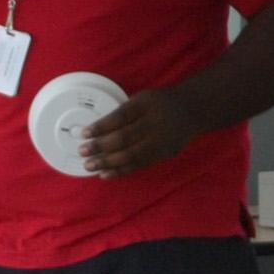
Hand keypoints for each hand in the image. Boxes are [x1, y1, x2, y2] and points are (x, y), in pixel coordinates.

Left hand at [78, 85, 200, 176]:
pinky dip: (120, 171)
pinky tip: (105, 174)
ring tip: (89, 166)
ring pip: (131, 155)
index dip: (101, 126)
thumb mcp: (143, 99)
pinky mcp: (162, 155)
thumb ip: (124, 112)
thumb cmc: (159, 105)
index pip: (121, 117)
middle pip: (125, 138)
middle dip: (101, 146)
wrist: (191, 112)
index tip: (84, 133)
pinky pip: (139, 165)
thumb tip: (96, 130)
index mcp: (146, 105)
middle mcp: (154, 123)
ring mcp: (160, 142)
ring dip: (108, 162)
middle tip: (82, 152)